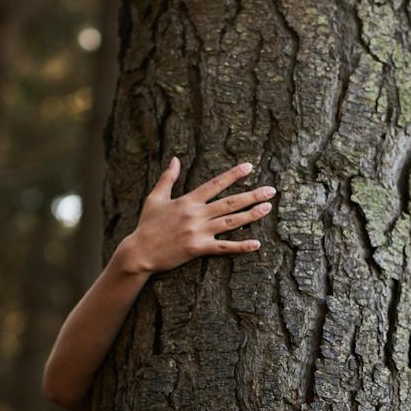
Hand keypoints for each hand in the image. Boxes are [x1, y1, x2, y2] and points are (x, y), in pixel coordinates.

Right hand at [113, 157, 274, 274]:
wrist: (139, 252)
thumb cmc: (147, 225)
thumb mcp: (155, 198)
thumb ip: (167, 178)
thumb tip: (174, 159)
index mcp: (188, 201)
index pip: (215, 184)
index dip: (233, 175)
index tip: (249, 167)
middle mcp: (196, 214)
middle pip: (230, 202)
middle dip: (252, 195)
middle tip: (271, 190)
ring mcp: (198, 232)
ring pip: (231, 222)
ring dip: (251, 215)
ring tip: (267, 208)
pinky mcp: (198, 249)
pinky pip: (224, 247)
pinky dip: (241, 246)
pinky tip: (256, 244)